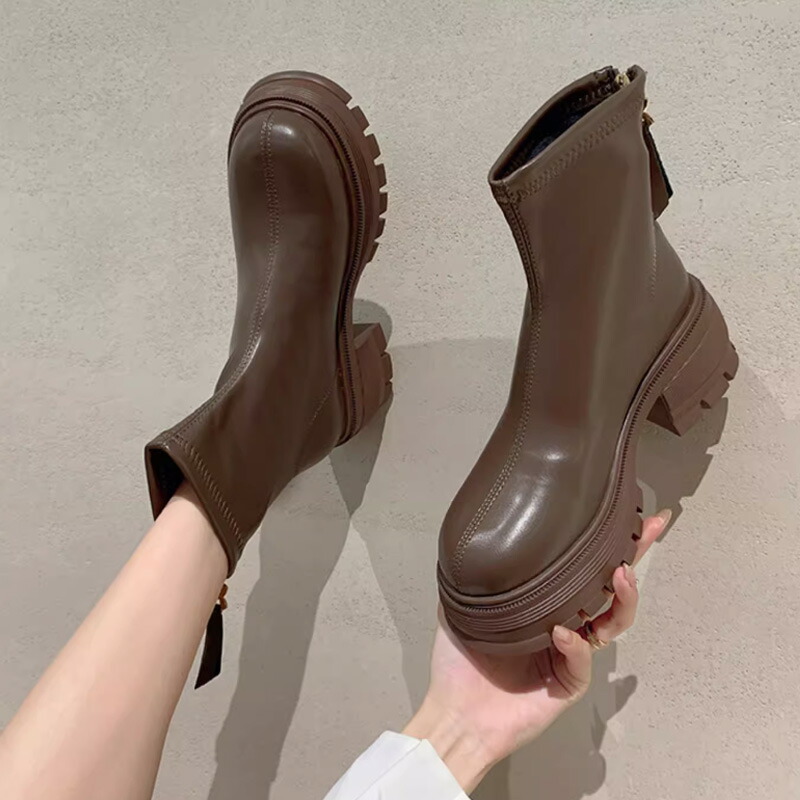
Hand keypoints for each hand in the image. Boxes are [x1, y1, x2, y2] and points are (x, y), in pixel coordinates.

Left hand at [404, 511, 670, 791]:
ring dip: (620, 599)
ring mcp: (569, 655)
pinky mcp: (569, 685)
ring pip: (611, 624)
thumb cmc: (457, 664)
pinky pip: (581, 661)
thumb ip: (475, 578)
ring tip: (619, 575)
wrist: (454, 714)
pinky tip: (562, 633)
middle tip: (650, 532)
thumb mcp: (460, 607)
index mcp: (542, 606)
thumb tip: (478, 538)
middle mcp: (563, 626)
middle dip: (633, 559)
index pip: (579, 572)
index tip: (628, 517)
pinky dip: (575, 646)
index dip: (605, 546)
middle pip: (608, 591)